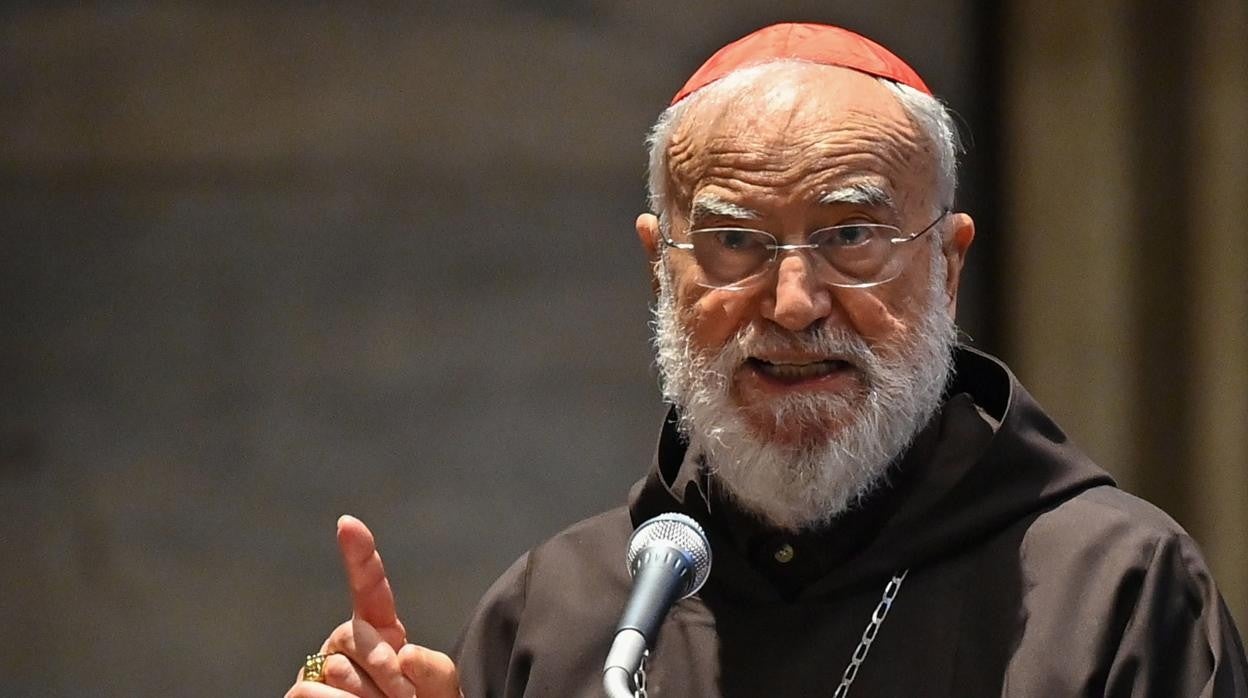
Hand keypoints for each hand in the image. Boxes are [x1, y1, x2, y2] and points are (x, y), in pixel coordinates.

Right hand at [285, 515, 462, 697]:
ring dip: (368, 697)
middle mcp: (345, 644)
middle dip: (385, 669)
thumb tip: (402, 653)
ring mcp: (320, 670)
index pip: (370, 589)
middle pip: (356, 634)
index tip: (348, 523)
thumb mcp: (441, 689)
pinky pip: (310, 693)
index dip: (359, 555)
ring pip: (336, 669)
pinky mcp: (302, 693)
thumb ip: (433, 668)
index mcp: (381, 631)